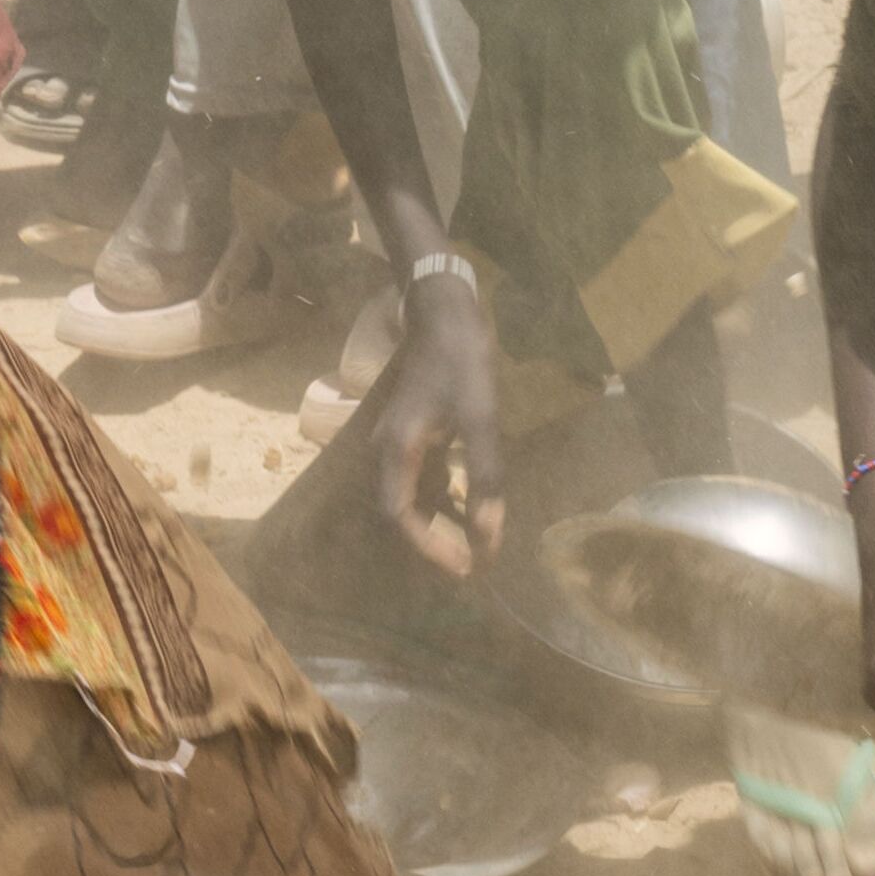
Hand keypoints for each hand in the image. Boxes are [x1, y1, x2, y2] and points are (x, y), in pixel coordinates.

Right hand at [357, 260, 503, 577]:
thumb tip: (488, 535)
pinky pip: (418, 477)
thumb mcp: (480, 418)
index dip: (429, 548)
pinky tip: (466, 503)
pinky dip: (439, 498)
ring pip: (408, 496)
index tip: (463, 566)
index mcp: (396, 450)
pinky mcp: (411, 432)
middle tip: (468, 562)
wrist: (443, 308)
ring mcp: (396, 441)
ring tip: (470, 542)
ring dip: (436, 523)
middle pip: (399, 511)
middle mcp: (386, 450)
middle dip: (432, 542)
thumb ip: (484, 478)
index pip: (400, 517)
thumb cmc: (462, 361)